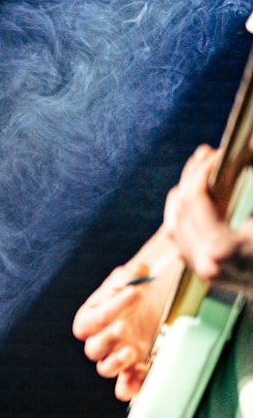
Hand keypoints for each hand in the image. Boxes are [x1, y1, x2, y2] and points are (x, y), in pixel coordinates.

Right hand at [72, 260, 168, 400]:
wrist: (150, 301)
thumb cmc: (133, 289)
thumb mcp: (131, 278)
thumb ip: (133, 275)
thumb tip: (138, 270)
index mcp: (90, 318)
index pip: (95, 317)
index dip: (114, 305)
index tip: (137, 290)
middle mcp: (98, 340)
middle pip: (93, 348)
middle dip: (108, 338)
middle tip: (123, 326)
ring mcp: (115, 356)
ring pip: (104, 368)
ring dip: (115, 363)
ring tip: (131, 352)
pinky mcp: (133, 368)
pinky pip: (127, 385)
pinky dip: (132, 387)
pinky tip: (141, 379)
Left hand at [162, 144, 252, 292]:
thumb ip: (251, 188)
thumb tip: (249, 147)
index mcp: (223, 247)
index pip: (194, 199)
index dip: (202, 171)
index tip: (218, 154)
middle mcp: (205, 261)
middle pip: (180, 207)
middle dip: (192, 176)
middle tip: (207, 155)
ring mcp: (200, 268)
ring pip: (173, 221)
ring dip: (185, 192)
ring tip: (200, 169)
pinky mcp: (200, 270)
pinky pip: (179, 236)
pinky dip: (184, 213)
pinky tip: (195, 196)